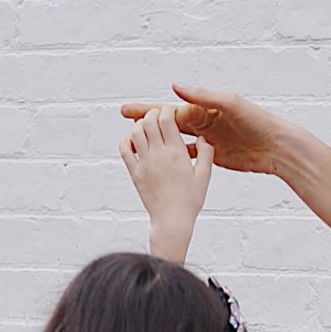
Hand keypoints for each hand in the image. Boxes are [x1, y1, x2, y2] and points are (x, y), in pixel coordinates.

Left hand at [120, 107, 212, 260]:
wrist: (172, 221)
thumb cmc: (190, 201)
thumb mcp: (204, 176)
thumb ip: (206, 154)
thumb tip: (202, 138)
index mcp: (176, 153)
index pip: (166, 118)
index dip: (167, 110)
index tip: (171, 112)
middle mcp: (158, 155)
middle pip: (148, 121)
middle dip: (152, 114)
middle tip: (157, 117)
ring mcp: (144, 163)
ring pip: (135, 132)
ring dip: (139, 125)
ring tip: (146, 128)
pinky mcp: (135, 172)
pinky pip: (124, 149)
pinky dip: (126, 140)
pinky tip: (133, 141)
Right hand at [121, 85, 286, 175]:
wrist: (277, 147)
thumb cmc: (257, 122)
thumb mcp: (230, 104)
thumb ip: (202, 96)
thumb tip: (175, 86)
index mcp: (203, 108)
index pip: (169, 109)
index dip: (147, 110)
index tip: (126, 111)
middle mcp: (203, 121)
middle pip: (168, 122)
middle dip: (146, 122)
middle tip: (124, 120)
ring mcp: (208, 139)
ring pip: (176, 138)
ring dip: (159, 139)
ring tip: (138, 141)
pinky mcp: (214, 156)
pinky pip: (191, 155)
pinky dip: (177, 155)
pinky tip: (163, 161)